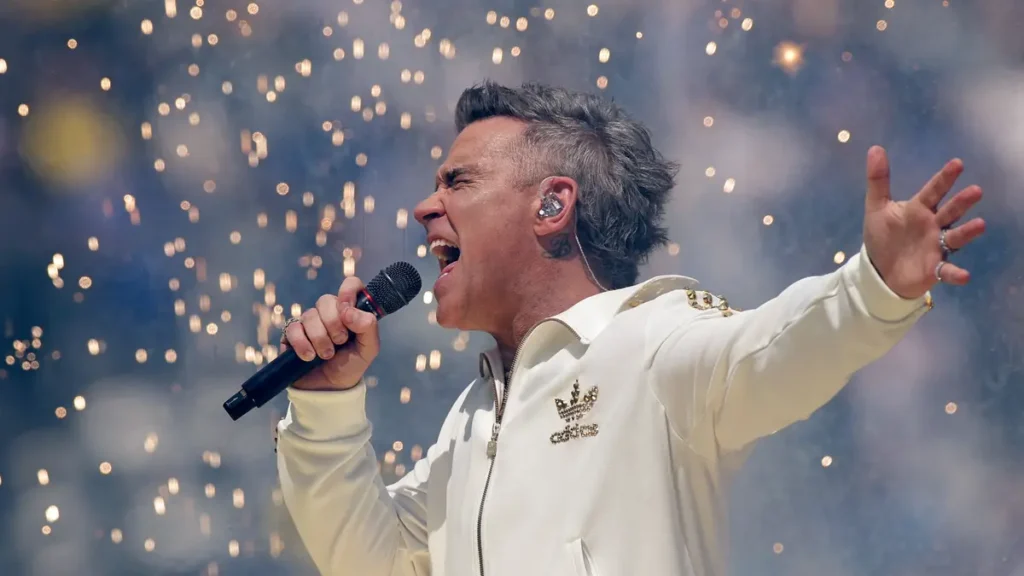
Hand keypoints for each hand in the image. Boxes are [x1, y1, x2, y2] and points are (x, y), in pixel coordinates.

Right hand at [282, 277, 379, 390]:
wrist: (329, 389)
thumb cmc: (350, 366)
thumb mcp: (368, 349)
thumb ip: (368, 327)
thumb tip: (348, 311)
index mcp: (350, 311)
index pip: (350, 284)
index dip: (348, 292)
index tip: (347, 310)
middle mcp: (329, 312)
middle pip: (325, 300)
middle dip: (334, 324)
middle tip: (340, 342)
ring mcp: (310, 322)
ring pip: (309, 315)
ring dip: (320, 339)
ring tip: (325, 355)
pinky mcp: (292, 333)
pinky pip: (293, 328)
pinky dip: (302, 343)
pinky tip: (308, 357)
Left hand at [863, 146, 985, 299]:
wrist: (880, 269)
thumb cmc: (883, 236)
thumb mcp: (877, 208)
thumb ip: (878, 180)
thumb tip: (875, 148)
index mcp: (919, 209)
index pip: (934, 191)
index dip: (944, 178)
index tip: (957, 163)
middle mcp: (933, 225)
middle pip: (950, 211)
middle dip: (961, 202)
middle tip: (975, 191)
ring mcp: (936, 246)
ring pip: (955, 237)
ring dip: (967, 232)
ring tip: (980, 224)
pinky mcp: (934, 268)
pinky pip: (947, 270)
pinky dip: (955, 273)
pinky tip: (964, 275)